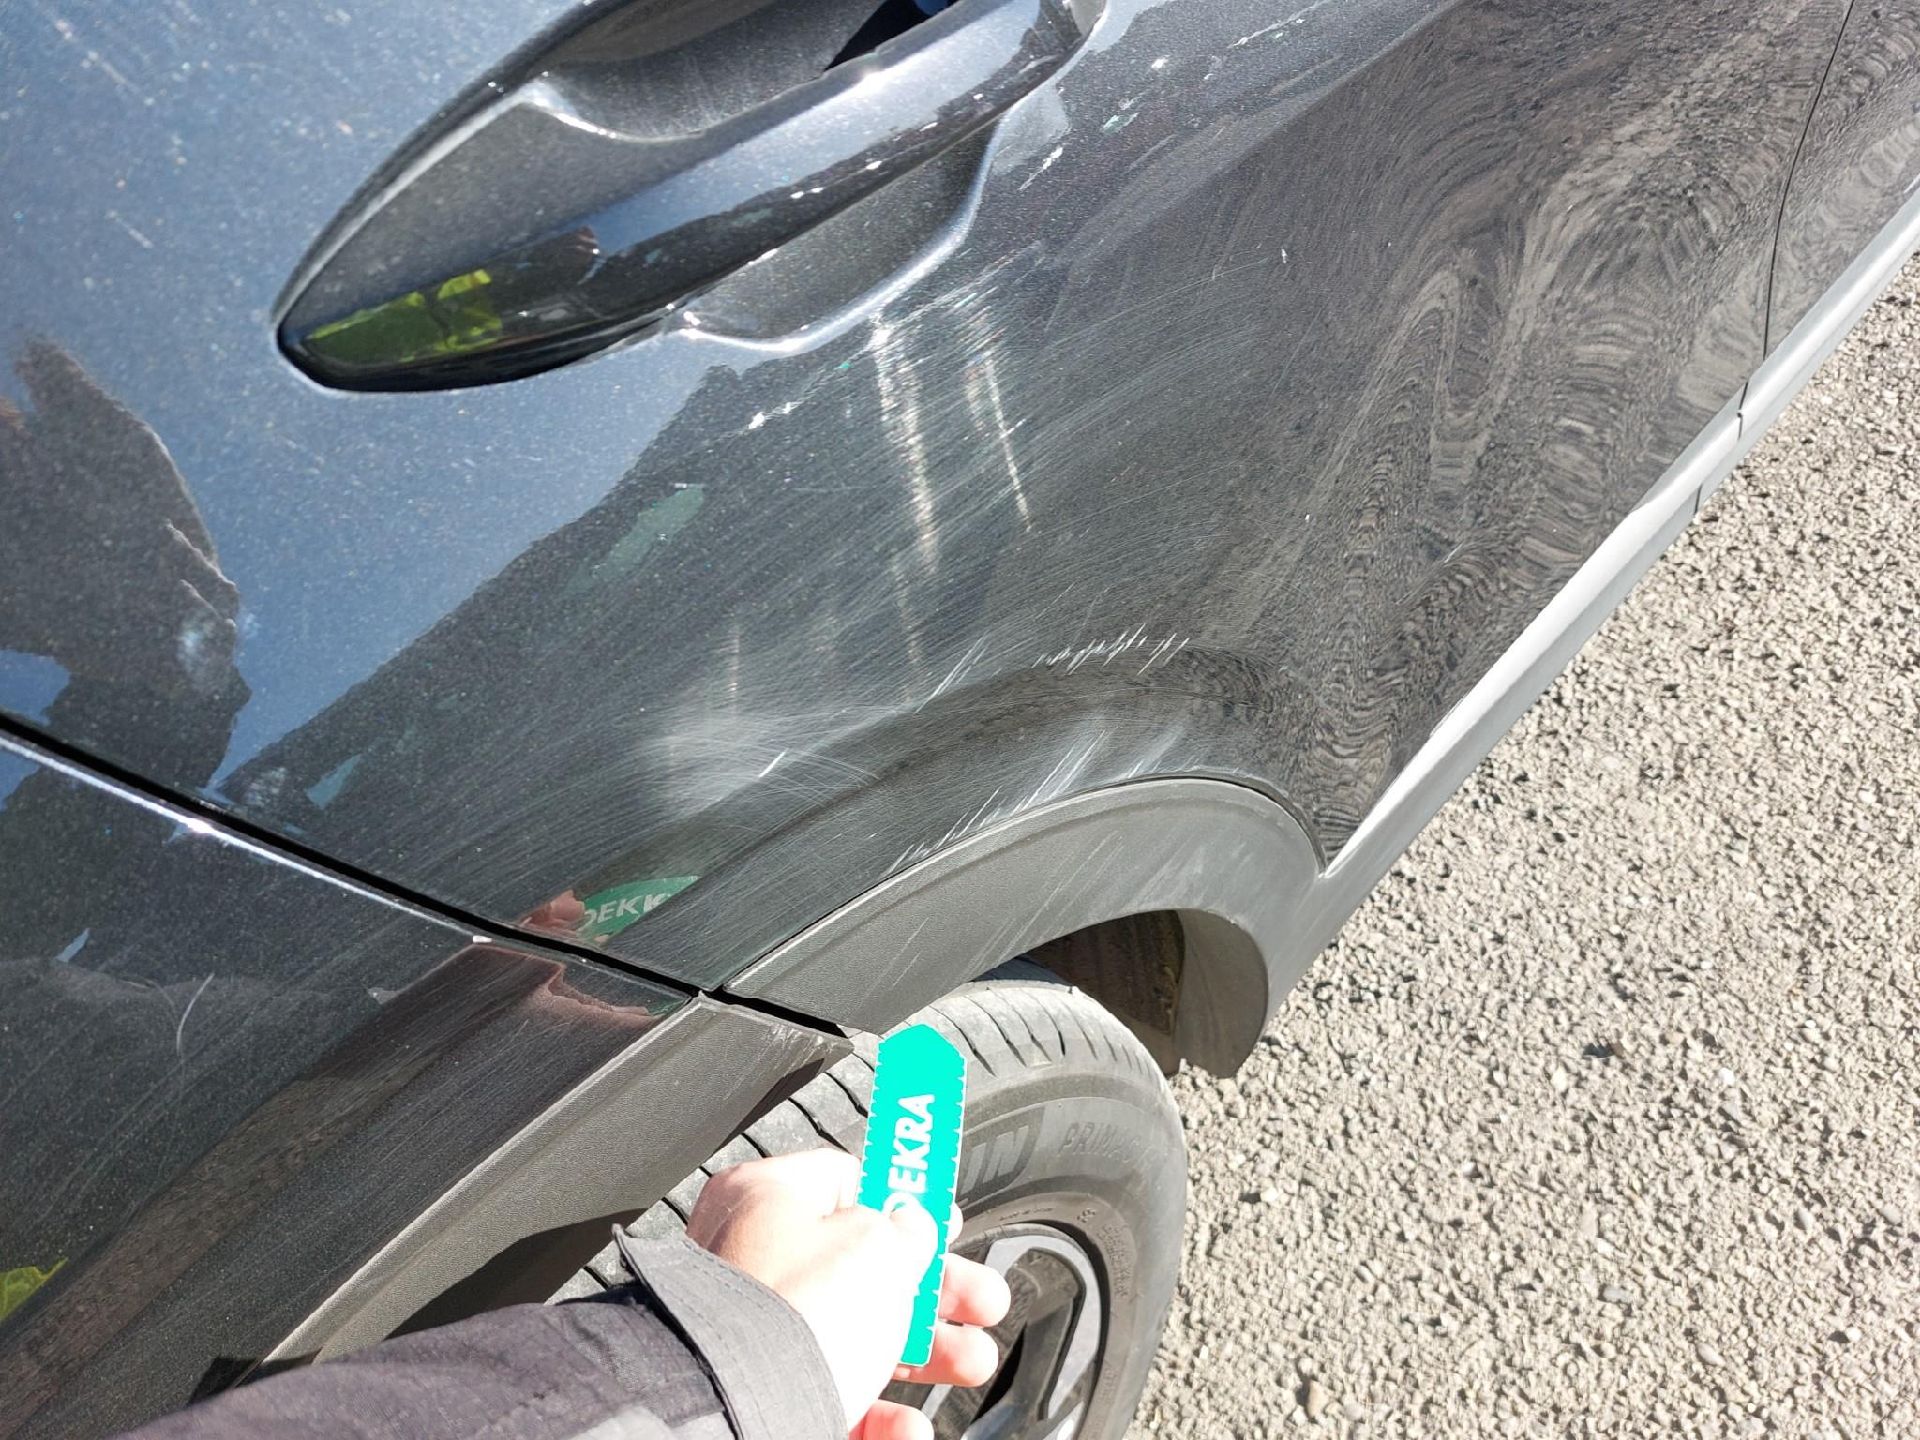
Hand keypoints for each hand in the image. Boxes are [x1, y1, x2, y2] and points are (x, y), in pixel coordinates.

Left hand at [686, 1150, 1011, 1439]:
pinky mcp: (767, 1395)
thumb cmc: (796, 1312)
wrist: (738, 1410)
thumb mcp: (879, 1245)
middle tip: (981, 1301)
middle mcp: (755, 1261)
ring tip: (973, 1362)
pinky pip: (837, 1399)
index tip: (948, 1223)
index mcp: (770, 1199)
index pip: (850, 1182)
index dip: (908, 1201)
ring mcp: (759, 1335)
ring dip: (928, 1354)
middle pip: (865, 1268)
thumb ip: (907, 1228)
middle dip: (937, 1290)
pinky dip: (882, 1417)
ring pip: (860, 1339)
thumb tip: (915, 1225)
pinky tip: (909, 1425)